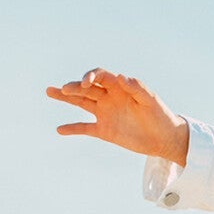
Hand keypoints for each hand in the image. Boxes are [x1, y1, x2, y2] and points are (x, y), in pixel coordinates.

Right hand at [45, 68, 189, 164]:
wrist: (163, 137)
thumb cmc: (160, 115)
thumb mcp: (151, 100)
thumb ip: (137, 87)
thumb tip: (122, 77)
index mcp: (119, 86)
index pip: (100, 76)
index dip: (91, 76)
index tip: (86, 83)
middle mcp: (108, 97)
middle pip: (86, 88)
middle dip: (74, 87)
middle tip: (63, 88)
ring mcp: (104, 113)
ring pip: (81, 103)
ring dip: (66, 98)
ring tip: (50, 91)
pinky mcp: (104, 130)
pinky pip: (85, 128)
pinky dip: (72, 128)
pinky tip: (60, 129)